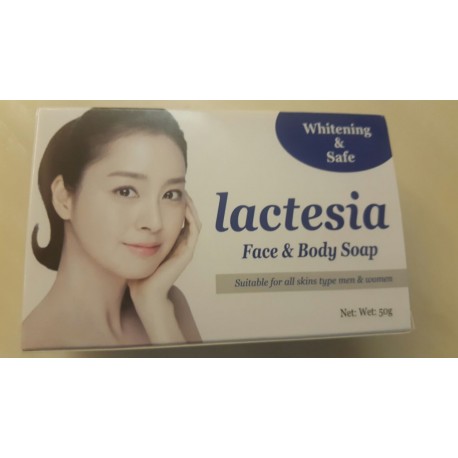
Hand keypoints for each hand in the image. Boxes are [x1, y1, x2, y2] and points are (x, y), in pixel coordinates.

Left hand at [127, 193, 200, 342]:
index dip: (176, 203)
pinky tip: (184, 205)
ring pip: (194, 221)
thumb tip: (124, 219)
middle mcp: (181, 245)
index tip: (167, 190)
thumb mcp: (136, 248)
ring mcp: (186, 249)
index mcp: (171, 243)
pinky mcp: (187, 253)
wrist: (144, 293)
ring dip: (190, 206)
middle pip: (189, 217)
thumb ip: (136, 236)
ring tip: (183, 192)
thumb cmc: (138, 273)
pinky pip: (195, 230)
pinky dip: (191, 216)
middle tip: (178, 187)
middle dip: (184, 201)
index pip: (178, 218)